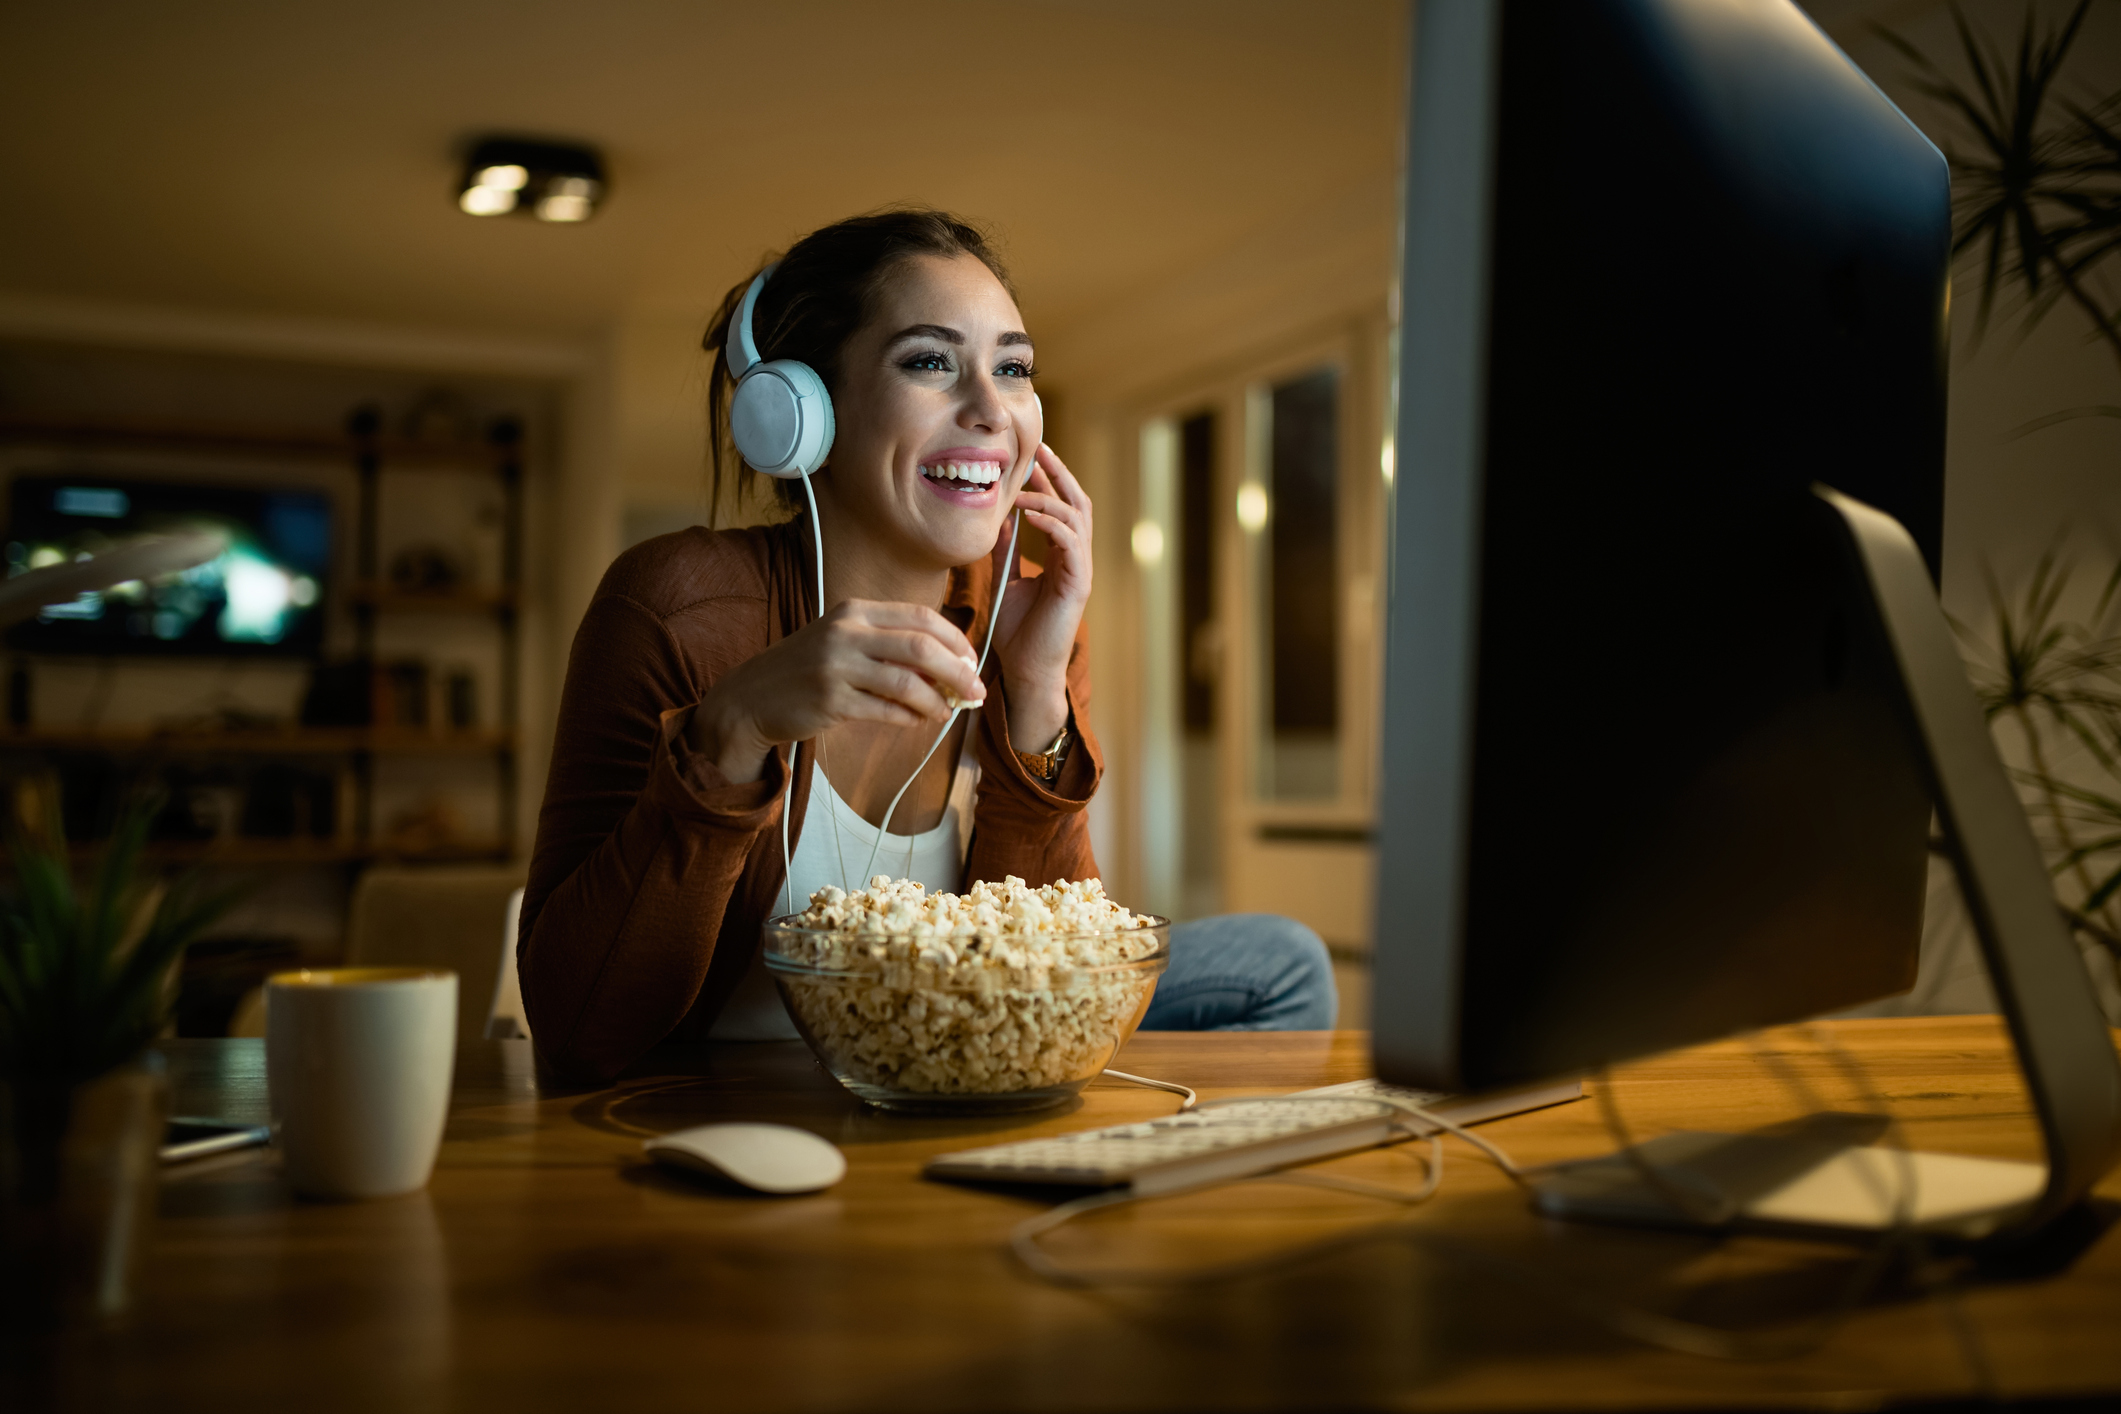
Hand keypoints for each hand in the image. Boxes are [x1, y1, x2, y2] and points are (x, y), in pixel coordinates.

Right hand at [687, 600, 986, 782]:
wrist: (751, 698)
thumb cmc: (809, 670)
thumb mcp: (844, 640)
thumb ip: (890, 644)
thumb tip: (950, 665)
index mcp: (855, 610)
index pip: (921, 617)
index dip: (956, 641)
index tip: (973, 662)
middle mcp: (845, 632)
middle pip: (922, 647)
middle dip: (958, 672)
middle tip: (976, 692)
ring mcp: (836, 666)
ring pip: (907, 682)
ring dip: (936, 701)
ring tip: (945, 711)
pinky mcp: (830, 700)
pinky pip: (886, 710)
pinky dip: (910, 717)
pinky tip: (916, 720)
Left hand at [995, 443, 1092, 749]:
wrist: (1026, 670)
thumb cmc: (1018, 631)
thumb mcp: (1006, 579)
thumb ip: (1006, 550)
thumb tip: (998, 517)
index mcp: (1062, 555)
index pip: (1061, 506)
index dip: (1049, 479)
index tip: (1030, 454)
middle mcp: (1076, 558)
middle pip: (1077, 502)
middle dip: (1058, 474)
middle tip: (1038, 448)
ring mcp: (1080, 570)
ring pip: (1076, 518)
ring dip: (1049, 497)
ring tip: (1022, 486)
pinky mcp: (1077, 585)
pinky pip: (1071, 543)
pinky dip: (1052, 524)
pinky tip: (1030, 515)